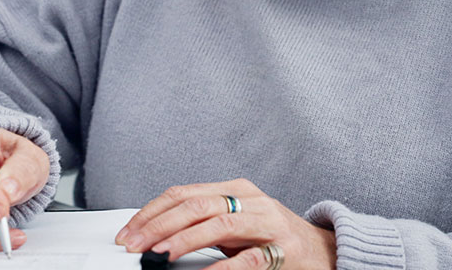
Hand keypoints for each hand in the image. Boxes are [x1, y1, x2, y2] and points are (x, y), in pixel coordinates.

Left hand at [116, 179, 336, 269]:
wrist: (322, 250)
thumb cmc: (272, 236)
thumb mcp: (235, 222)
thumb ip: (202, 223)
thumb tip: (155, 235)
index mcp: (235, 189)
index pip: (183, 194)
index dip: (152, 212)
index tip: (129, 232)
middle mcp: (251, 200)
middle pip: (195, 205)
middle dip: (159, 226)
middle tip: (137, 245)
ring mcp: (268, 223)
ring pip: (218, 223)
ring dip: (184, 240)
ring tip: (161, 255)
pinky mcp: (282, 250)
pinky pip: (247, 259)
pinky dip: (221, 268)